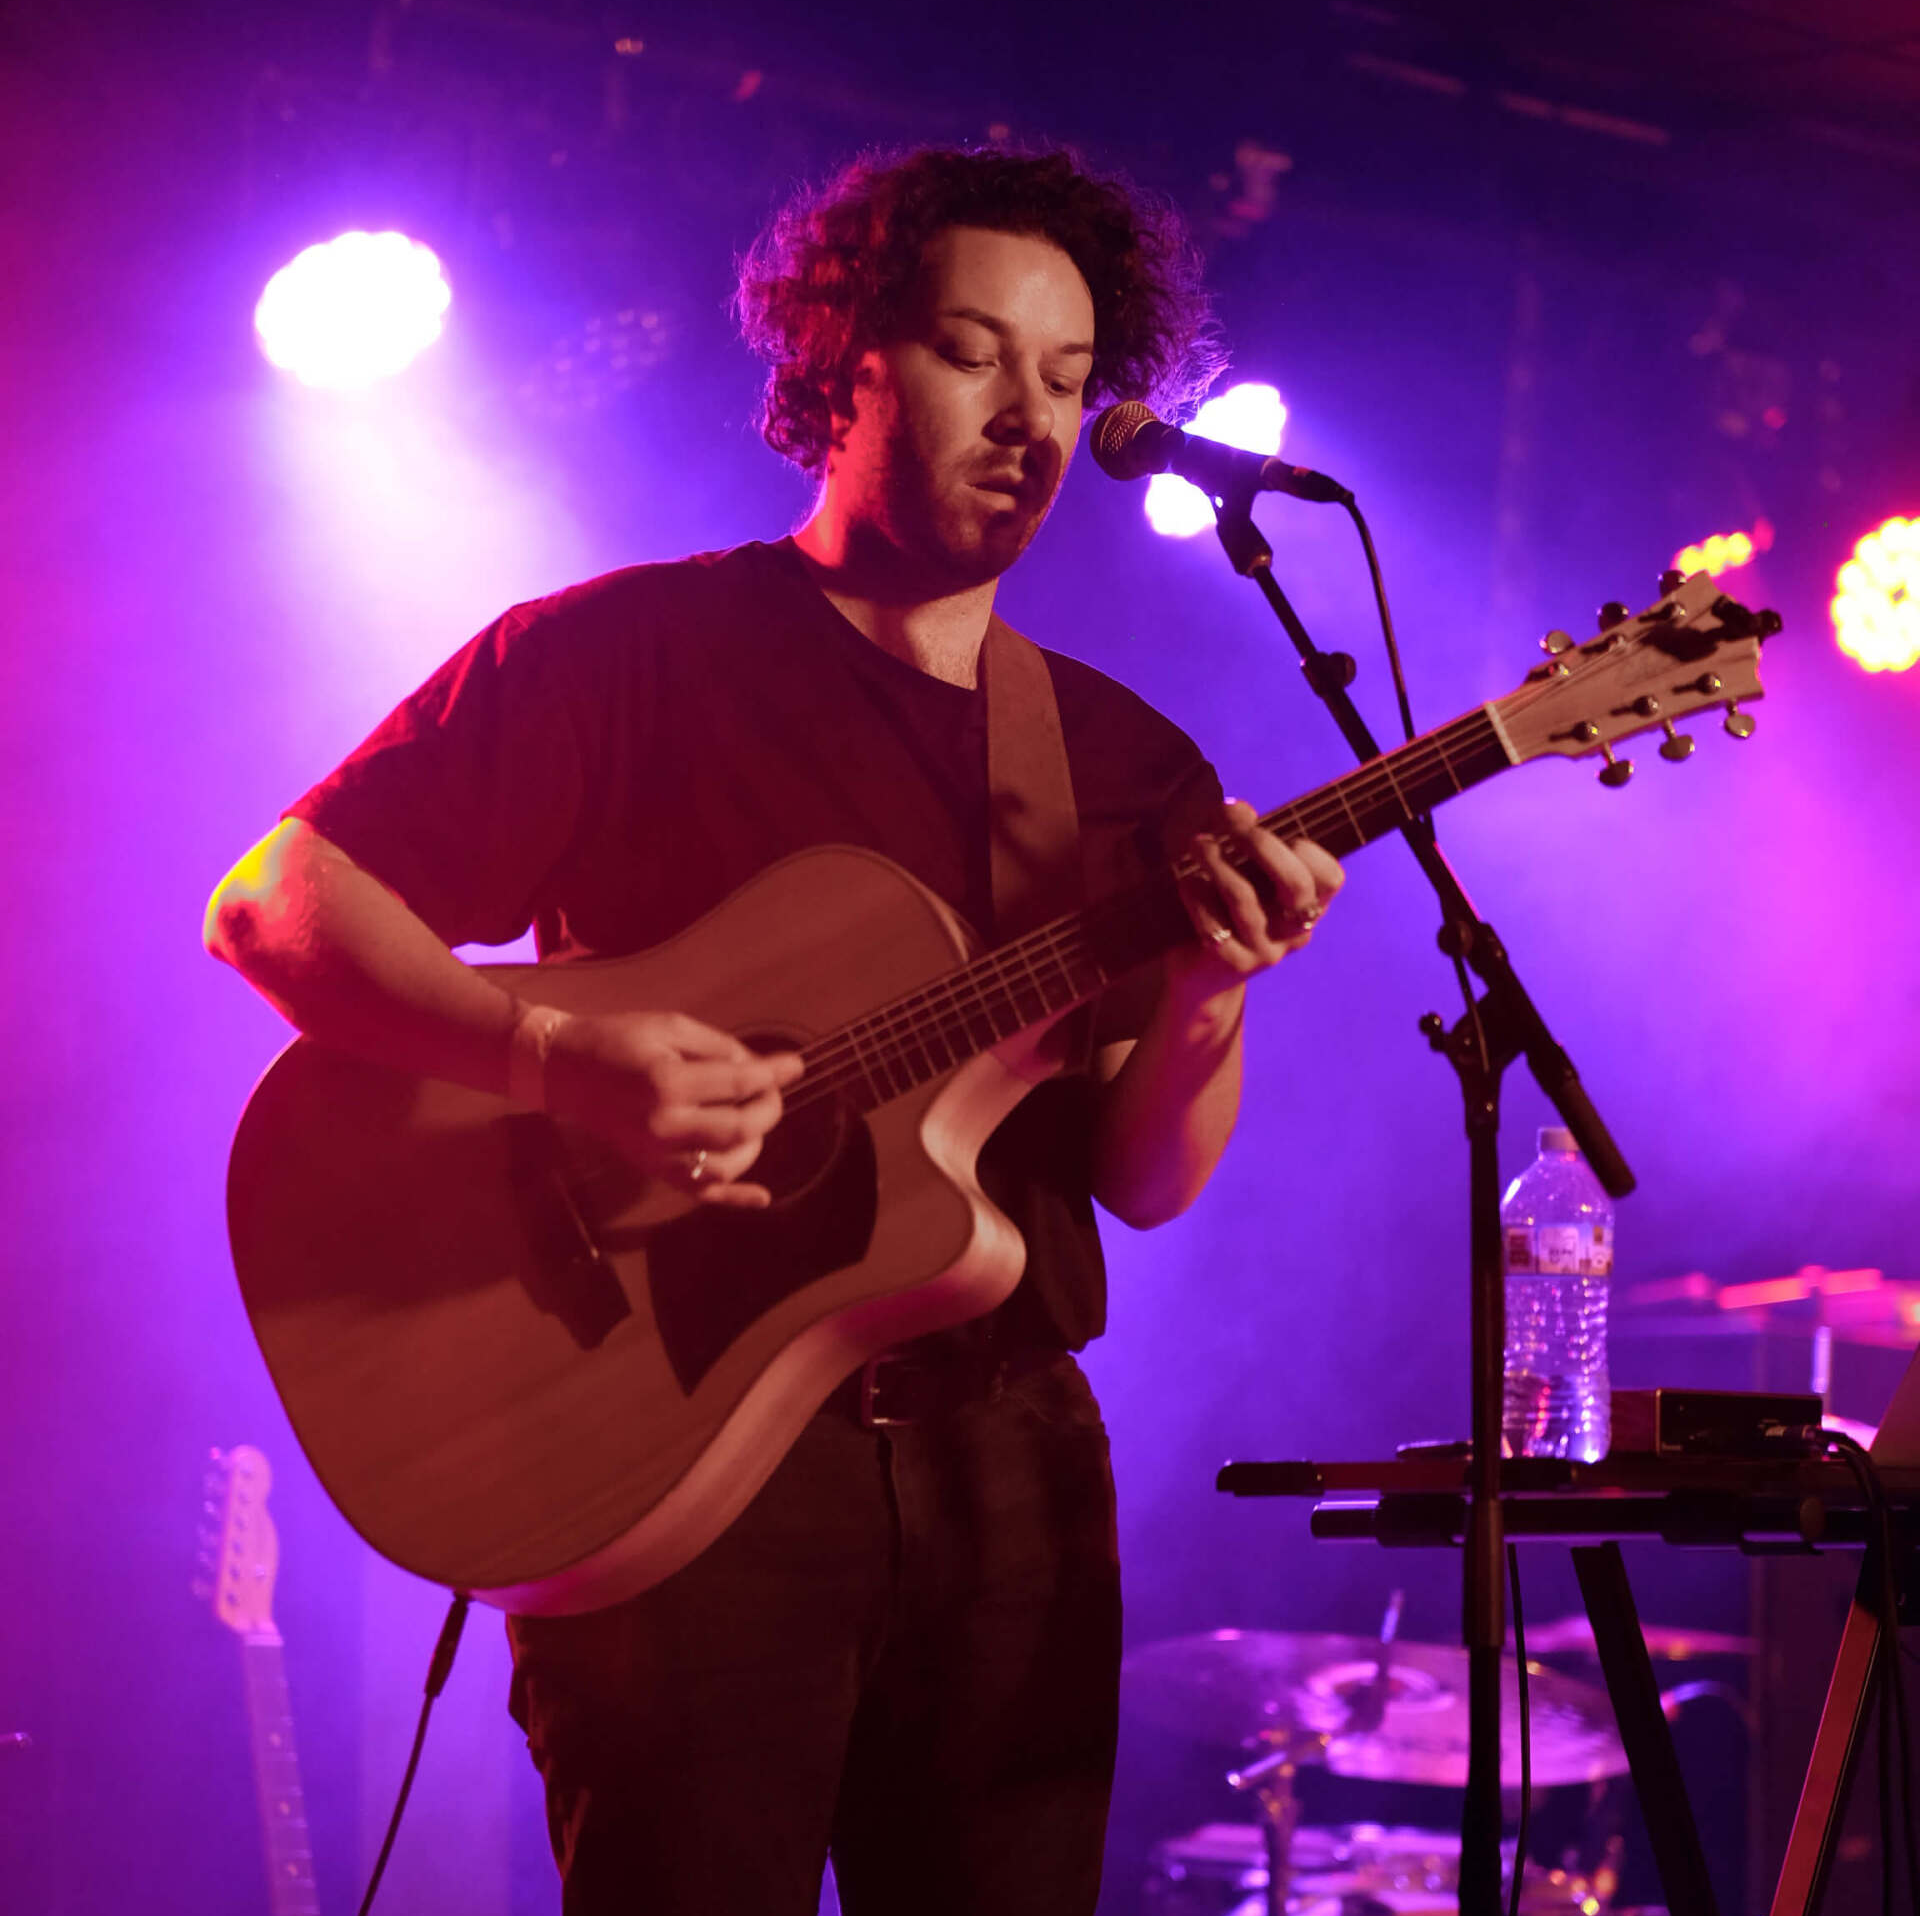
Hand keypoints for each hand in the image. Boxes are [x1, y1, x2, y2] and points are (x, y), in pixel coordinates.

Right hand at [544, 1010, 803, 1209]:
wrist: (568, 1071)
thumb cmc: (621, 1039)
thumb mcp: (671, 1027)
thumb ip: (719, 1048)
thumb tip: (763, 1068)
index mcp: (669, 1082)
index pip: (738, 1084)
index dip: (773, 1074)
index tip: (796, 1065)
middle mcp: (665, 1125)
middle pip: (739, 1127)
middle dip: (767, 1107)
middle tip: (772, 1090)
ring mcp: (658, 1154)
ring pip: (725, 1165)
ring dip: (753, 1144)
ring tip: (755, 1120)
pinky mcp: (652, 1170)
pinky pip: (699, 1192)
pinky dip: (734, 1198)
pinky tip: (763, 1197)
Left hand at [1170, 800, 1343, 1000]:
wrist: (1203, 976)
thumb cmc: (1227, 911)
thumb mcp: (1245, 875)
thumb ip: (1245, 841)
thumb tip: (1236, 807)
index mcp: (1308, 907)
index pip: (1331, 879)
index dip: (1308, 850)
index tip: (1278, 831)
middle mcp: (1294, 932)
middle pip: (1294, 884)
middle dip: (1261, 843)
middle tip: (1229, 821)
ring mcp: (1265, 951)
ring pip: (1243, 897)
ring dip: (1216, 861)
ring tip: (1197, 843)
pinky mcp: (1231, 963)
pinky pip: (1213, 923)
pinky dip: (1196, 895)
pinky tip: (1186, 882)